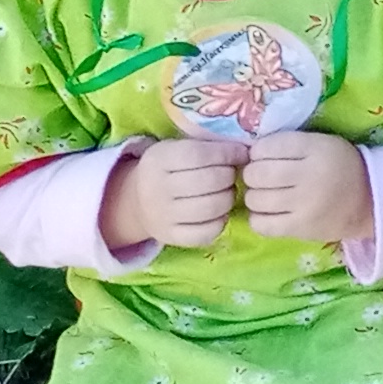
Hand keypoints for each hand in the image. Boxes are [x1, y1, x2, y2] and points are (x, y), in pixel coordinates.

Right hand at [102, 136, 245, 254]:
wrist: (137, 201)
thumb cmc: (171, 168)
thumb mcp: (180, 147)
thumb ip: (208, 146)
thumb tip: (245, 150)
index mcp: (159, 159)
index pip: (199, 155)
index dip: (227, 153)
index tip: (242, 154)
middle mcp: (156, 188)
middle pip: (208, 182)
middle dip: (229, 176)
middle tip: (232, 175)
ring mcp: (161, 216)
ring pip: (210, 208)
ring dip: (228, 198)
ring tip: (227, 192)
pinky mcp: (169, 237)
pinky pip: (206, 233)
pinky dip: (220, 222)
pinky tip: (219, 212)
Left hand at [238, 130, 374, 244]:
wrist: (369, 201)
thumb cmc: (340, 167)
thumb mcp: (323, 143)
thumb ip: (290, 144)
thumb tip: (249, 152)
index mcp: (317, 149)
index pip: (268, 146)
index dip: (259, 151)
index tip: (266, 156)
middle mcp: (310, 175)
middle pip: (257, 173)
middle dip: (254, 174)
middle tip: (264, 177)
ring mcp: (305, 204)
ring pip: (255, 199)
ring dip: (256, 196)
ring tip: (268, 195)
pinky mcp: (301, 228)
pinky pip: (260, 224)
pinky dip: (258, 218)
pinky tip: (270, 212)